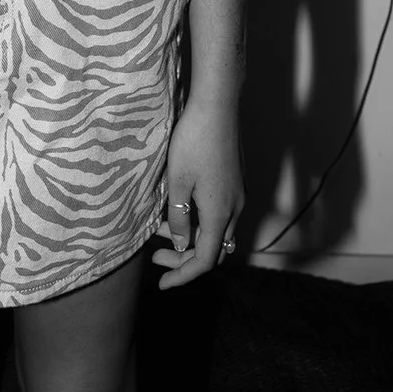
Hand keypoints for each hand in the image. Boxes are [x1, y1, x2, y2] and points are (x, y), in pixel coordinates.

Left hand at [152, 94, 243, 288]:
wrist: (217, 108)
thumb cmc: (193, 141)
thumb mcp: (178, 181)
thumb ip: (180, 217)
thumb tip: (182, 244)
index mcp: (220, 214)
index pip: (205, 260)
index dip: (183, 275)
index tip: (162, 283)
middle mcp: (234, 209)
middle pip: (214, 250)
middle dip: (186, 259)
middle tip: (155, 256)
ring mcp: (237, 196)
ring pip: (218, 233)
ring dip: (192, 240)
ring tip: (161, 232)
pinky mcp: (234, 184)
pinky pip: (219, 217)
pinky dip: (199, 223)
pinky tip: (178, 211)